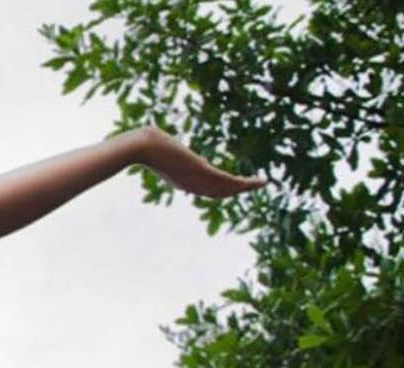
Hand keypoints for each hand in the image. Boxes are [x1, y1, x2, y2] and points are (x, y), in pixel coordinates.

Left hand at [133, 125, 267, 198]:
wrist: (141, 147)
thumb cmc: (144, 145)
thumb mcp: (159, 147)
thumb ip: (163, 147)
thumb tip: (160, 139)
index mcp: (183, 180)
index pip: (206, 188)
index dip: (220, 189)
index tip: (231, 187)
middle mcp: (192, 184)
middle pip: (219, 192)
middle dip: (236, 190)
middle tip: (252, 185)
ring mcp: (198, 181)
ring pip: (228, 189)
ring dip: (246, 187)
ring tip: (262, 183)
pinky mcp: (204, 173)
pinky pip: (231, 182)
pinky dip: (247, 184)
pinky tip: (260, 181)